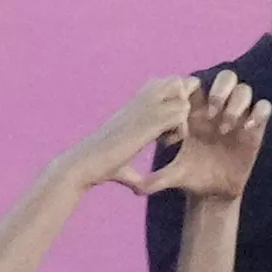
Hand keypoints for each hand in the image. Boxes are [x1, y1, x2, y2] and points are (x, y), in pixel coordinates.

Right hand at [57, 76, 201, 190]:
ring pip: (182, 98)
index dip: (177, 102)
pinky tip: (167, 144)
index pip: (169, 84)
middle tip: (176, 128)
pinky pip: (180, 114)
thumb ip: (135, 171)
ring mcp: (144, 108)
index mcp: (137, 103)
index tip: (171, 127)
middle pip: (178, 82)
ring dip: (184, 120)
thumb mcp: (124, 162)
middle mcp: (141, 100)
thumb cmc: (103, 166)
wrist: (86, 162)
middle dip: (185, 103)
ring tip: (170, 139)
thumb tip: (140, 189)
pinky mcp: (147, 121)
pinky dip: (180, 130)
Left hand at [140, 70, 271, 201]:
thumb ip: (156, 178)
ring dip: (237, 102)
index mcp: (197, 112)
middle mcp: (219, 110)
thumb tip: (137, 188)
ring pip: (245, 89)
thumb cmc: (192, 177)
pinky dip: (259, 113)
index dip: (195, 88)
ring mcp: (239, 117)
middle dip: (220, 89)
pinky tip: (247, 129)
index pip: (200, 83)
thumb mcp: (174, 175)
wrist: (214, 192)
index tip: (188, 110)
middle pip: (226, 78)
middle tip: (211, 112)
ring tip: (226, 127)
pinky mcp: (255, 129)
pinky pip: (264, 108)